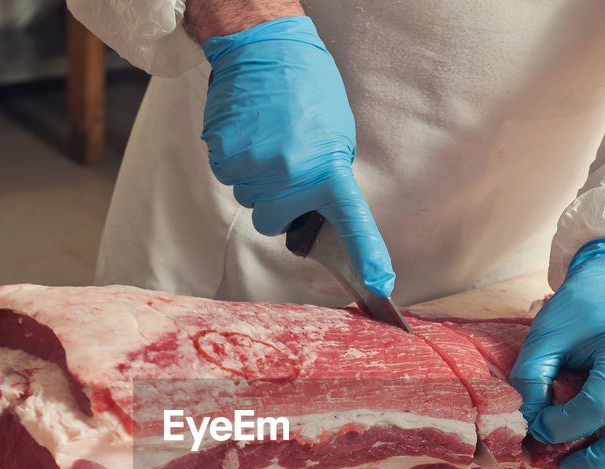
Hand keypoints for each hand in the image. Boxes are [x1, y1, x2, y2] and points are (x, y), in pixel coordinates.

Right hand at [200, 17, 395, 296]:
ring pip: (248, 198)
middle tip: (284, 168)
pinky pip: (228, 175)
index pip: (352, 223)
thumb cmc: (307, 89)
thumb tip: (314, 211)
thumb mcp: (336, 136)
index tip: (379, 285)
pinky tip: (248, 131)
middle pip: (273, 222)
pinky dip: (235, 159)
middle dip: (277, 205)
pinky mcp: (224, 154)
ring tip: (267, 137)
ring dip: (256, 178)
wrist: (265, 48)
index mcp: (327, 170)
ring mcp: (255, 167)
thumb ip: (326, 178)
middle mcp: (291, 176)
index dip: (366, 256)